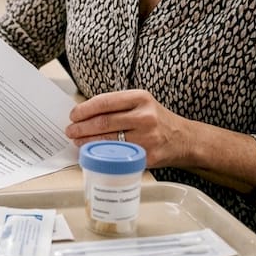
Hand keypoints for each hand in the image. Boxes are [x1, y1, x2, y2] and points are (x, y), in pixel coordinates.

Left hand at [65, 90, 191, 168]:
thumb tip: (84, 113)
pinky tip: (93, 152)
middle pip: (103, 122)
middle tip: (70, 130)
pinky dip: (102, 154)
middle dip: (81, 127)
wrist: (185, 139)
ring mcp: (147, 137)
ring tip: (77, 141)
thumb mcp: (142, 104)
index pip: (104, 102)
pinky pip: (118, 156)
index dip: (84, 109)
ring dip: (87, 141)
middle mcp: (144, 116)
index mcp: (140, 98)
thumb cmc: (157, 120)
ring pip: (108, 140)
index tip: (73, 115)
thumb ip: (117, 106)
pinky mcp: (147, 156)